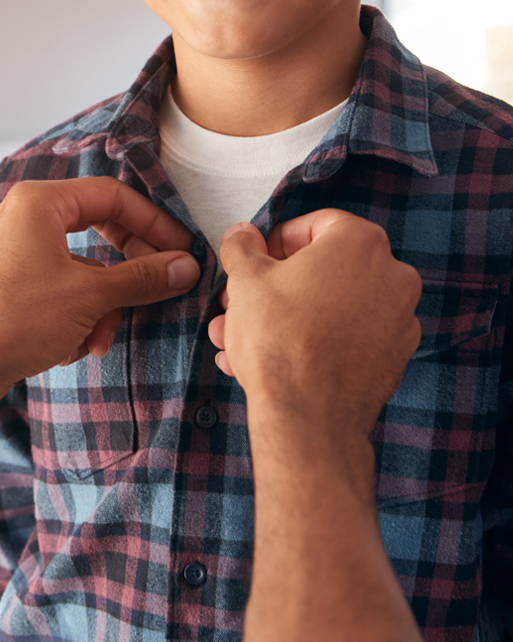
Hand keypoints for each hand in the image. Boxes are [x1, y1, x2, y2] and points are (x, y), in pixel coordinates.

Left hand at [0, 177, 199, 413]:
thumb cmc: (10, 321)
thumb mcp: (89, 297)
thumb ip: (141, 278)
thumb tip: (184, 266)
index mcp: (38, 203)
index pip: (112, 196)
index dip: (154, 224)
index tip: (181, 252)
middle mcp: (21, 217)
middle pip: (97, 228)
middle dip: (126, 271)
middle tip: (155, 289)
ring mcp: (11, 250)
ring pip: (79, 268)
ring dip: (99, 306)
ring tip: (97, 340)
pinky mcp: (6, 282)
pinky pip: (56, 288)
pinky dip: (73, 316)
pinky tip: (70, 348)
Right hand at [208, 211, 421, 439]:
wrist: (307, 417)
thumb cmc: (280, 340)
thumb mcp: (245, 277)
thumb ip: (242, 246)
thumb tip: (243, 235)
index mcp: (360, 242)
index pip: (316, 224)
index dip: (278, 241)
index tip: (257, 260)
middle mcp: (392, 276)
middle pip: (323, 268)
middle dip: (276, 286)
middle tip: (242, 302)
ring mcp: (399, 319)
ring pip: (331, 305)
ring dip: (286, 316)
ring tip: (241, 338)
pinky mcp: (395, 357)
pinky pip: (347, 336)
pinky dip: (314, 340)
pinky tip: (273, 358)